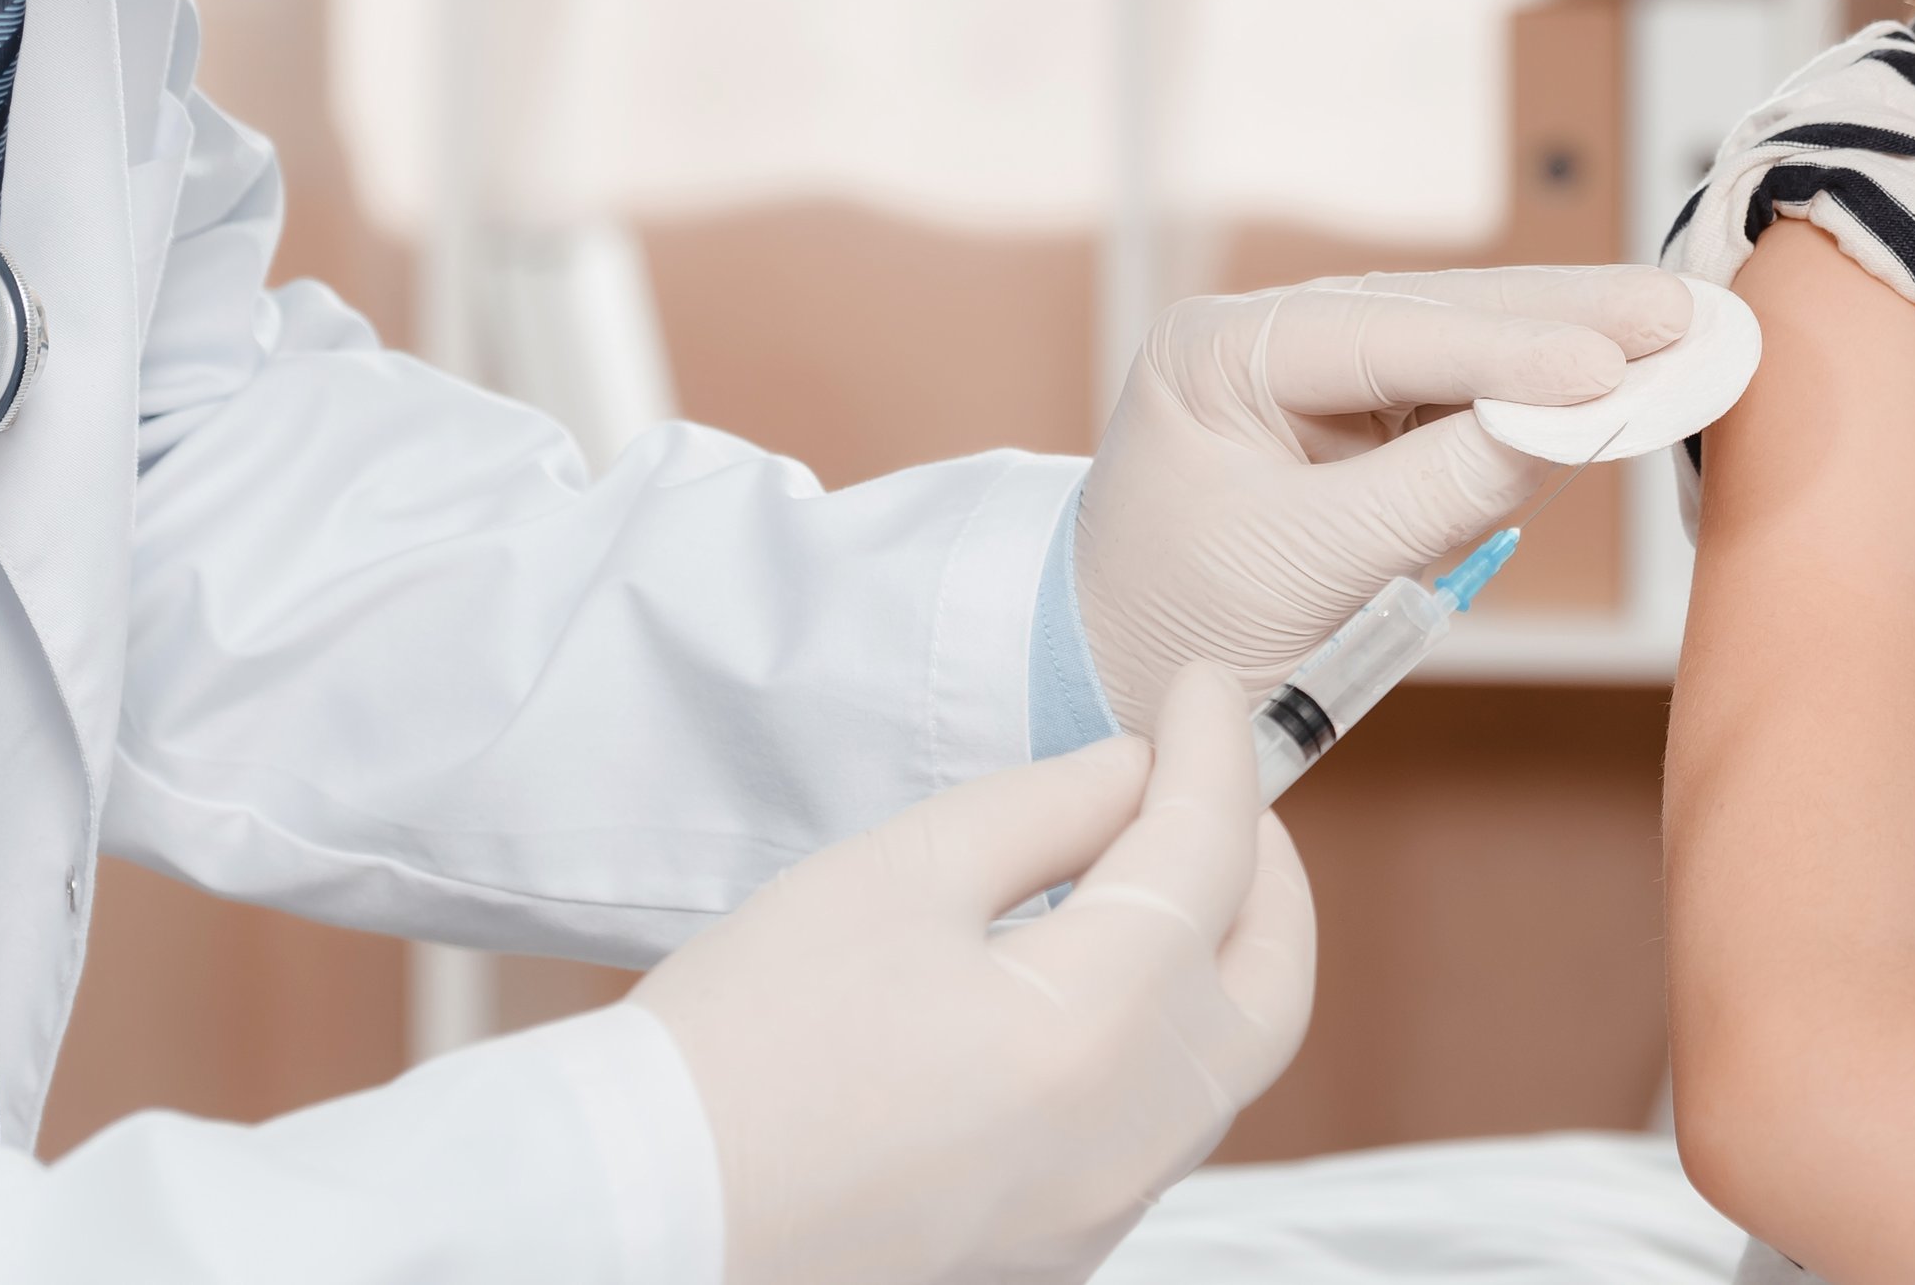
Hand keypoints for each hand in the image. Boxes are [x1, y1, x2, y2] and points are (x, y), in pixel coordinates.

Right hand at [631, 664, 1313, 1284]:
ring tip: (1160, 867)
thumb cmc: (738, 1049)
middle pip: (1273, 984)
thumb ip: (1043, 812)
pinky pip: (1161, 1130)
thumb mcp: (893, 877)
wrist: (642, 1215)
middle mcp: (1128, 1140)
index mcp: (1097, 1030)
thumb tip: (1134, 775)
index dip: (1216, 751)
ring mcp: (1099, 1211)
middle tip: (1216, 784)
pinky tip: (1105, 980)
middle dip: (1266, 870)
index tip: (1210, 686)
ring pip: (1226, 1066)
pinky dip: (1168, 1039)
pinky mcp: (1056, 1252)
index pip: (1207, 855)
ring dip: (1223, 957)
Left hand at [1077, 265, 1691, 723]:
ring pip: (1467, 344)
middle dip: (1564, 316)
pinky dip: (1547, 394)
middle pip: (1439, 311)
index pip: (1382, 333)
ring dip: (1572, 341)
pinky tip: (1624, 373)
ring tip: (1675, 332)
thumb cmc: (1176, 633)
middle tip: (1677, 313)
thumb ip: (1433, 495)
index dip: (1505, 347)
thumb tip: (1565, 429)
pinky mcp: (1369, 424)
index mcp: (1217, 350)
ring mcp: (1324, 375)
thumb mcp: (1299, 570)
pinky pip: (1469, 398)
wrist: (1123, 688)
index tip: (1607, 363)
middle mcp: (1273, 338)